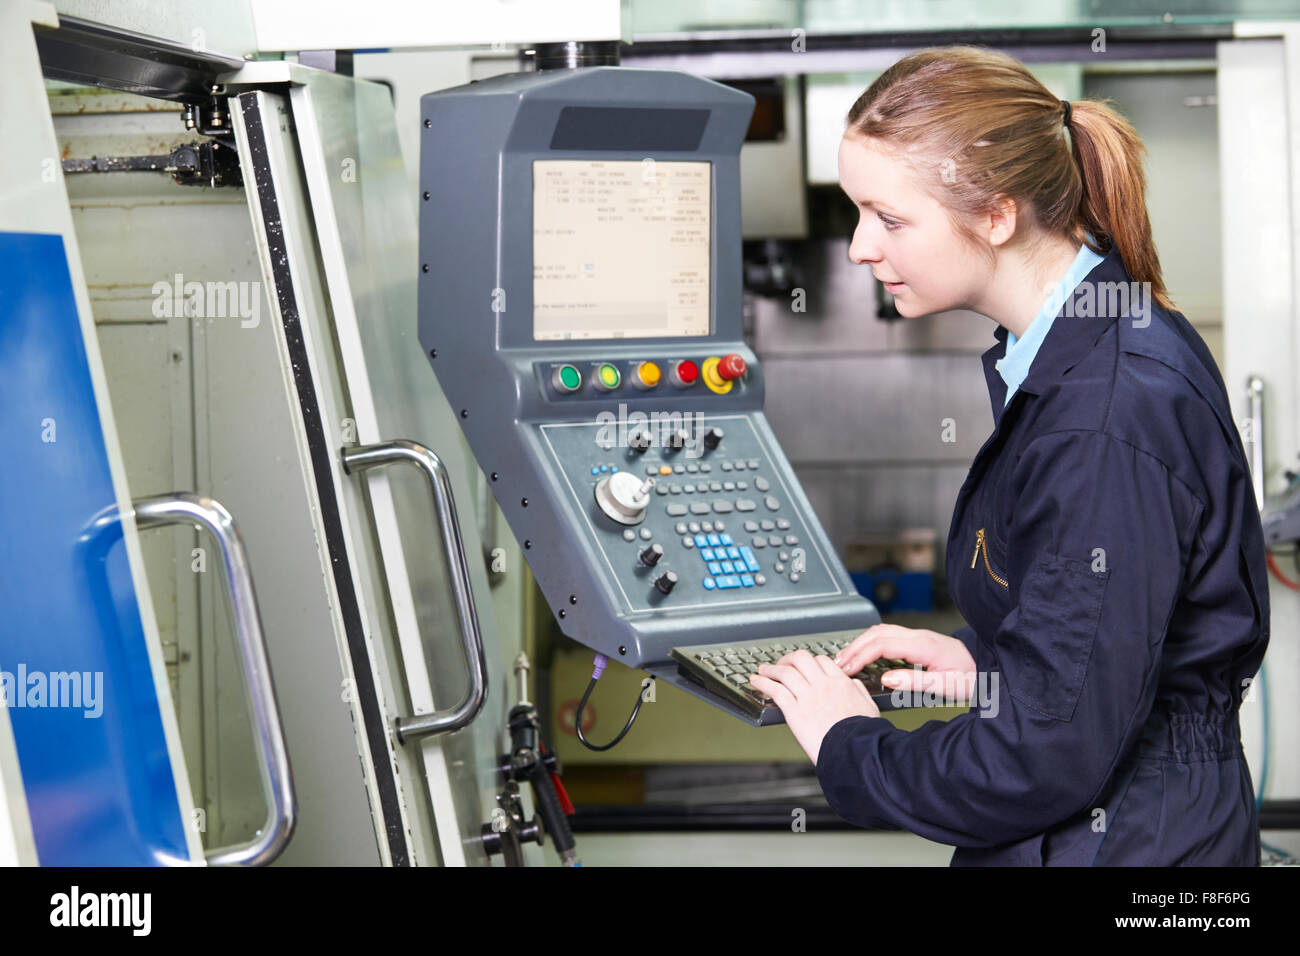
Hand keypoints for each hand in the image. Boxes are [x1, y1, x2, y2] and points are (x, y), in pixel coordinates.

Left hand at [749, 649, 879, 764]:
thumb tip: (852, 683)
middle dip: (788, 659)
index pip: (822, 661)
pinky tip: (755, 682)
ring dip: (771, 669)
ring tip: (763, 670)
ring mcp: (808, 697)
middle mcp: (823, 685)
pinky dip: (763, 683)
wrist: (857, 753)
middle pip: (801, 659)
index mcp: (841, 684)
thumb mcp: (870, 708)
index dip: (809, 662)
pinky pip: (775, 691)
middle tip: (781, 664)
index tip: (802, 666)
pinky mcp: (795, 712)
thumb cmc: (865, 736)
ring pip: (785, 672)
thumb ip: (859, 691)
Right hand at [834, 623, 976, 702]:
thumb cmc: (972, 677)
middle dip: (853, 648)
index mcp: (924, 646)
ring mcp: (918, 636)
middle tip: (838, 665)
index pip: (882, 644)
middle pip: (876, 633)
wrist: (989, 666)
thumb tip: (885, 679)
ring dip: (860, 643)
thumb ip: (914, 682)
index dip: (860, 656)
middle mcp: (918, 636)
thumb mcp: (946, 685)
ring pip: (880, 631)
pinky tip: (865, 655)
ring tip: (846, 660)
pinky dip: (870, 643)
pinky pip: (887, 636)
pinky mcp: (918, 640)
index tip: (847, 669)